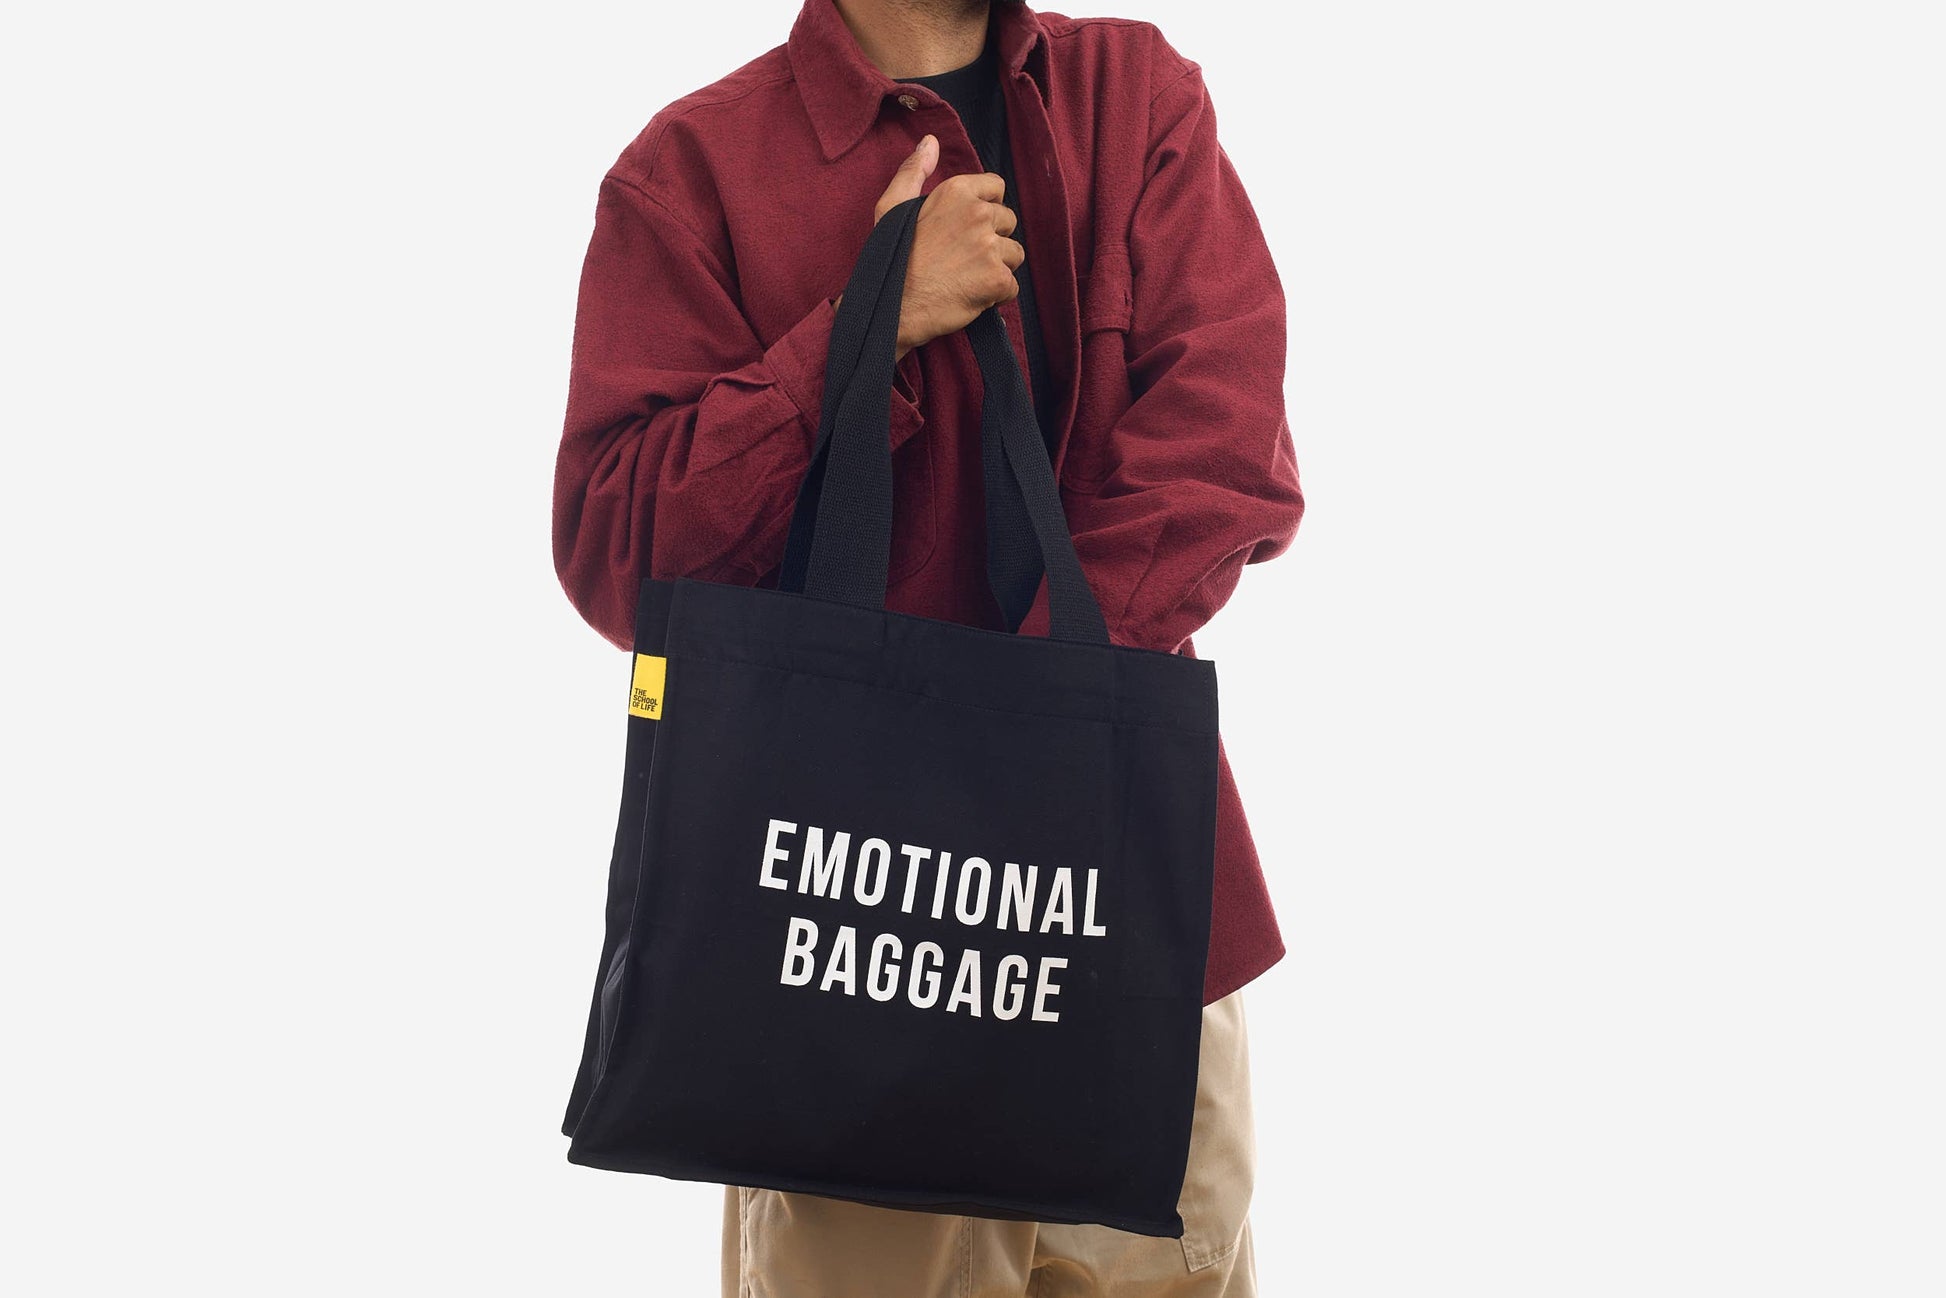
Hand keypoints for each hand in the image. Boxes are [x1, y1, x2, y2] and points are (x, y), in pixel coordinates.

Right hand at [836, 135, 1022, 362]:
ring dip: (997, 267)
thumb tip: (930, 141)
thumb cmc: (890, 259)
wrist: (893, 307)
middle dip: (993, 239)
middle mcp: (978, 214)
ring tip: (967, 277)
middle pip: (1008, 221)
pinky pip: (1012, 285)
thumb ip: (914, 171)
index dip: (986, 207)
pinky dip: (996, 294)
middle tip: (964, 257)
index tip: (969, 226)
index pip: (997, 188)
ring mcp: (990, 247)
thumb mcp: (891, 206)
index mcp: (956, 192)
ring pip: (1014, 254)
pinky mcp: (998, 279)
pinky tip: (971, 295)